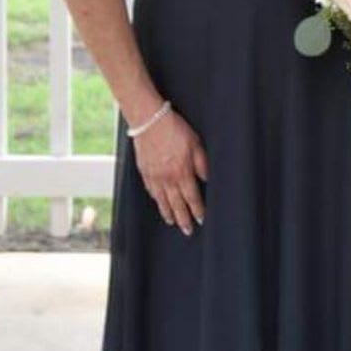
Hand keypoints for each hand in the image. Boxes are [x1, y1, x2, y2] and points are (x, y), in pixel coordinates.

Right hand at [132, 108, 207, 235]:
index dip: (197, 210)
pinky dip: (156, 199)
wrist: (149, 120)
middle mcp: (167, 178)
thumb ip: (202, 163)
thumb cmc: (174, 128)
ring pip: (162, 200)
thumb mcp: (195, 143)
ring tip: (172, 222)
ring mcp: (154, 176)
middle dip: (183, 219)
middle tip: (187, 231)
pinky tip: (158, 202)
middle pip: (176, 204)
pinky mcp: (144, 171)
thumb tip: (207, 179)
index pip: (192, 197)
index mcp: (182, 172)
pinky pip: (151, 190)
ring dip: (168, 213)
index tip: (201, 219)